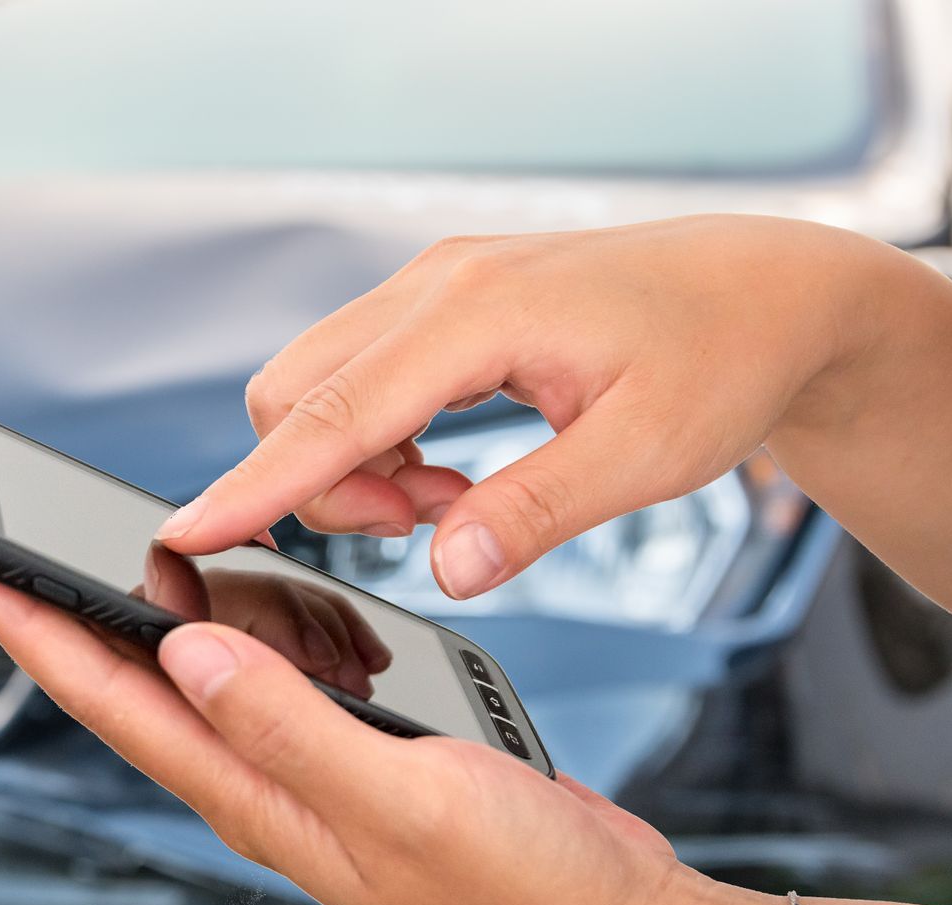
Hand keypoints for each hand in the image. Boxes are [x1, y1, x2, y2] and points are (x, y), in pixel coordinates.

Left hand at [0, 548, 684, 904]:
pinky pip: (273, 673)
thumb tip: (185, 650)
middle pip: (124, 676)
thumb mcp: (400, 798)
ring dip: (164, 606)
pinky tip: (273, 600)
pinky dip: (260, 622)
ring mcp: (298, 767)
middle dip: (52, 604)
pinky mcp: (346, 750)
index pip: (100, 693)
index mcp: (248, 794)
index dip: (16, 624)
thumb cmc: (518, 886)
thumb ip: (288, 725)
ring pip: (199, 667)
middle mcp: (255, 781)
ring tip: (137, 554)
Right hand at [154, 215, 900, 599]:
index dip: (254, 483)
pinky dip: (377, 442)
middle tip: (429, 525)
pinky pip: (358, 380)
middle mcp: (437, 286)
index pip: (333, 412)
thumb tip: (445, 571)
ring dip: (355, 466)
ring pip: (318, 388)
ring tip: (454, 503)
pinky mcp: (439, 304)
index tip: (187, 534)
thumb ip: (537, 513)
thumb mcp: (648, 455)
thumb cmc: (721, 360)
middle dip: (325, 483)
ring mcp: (433, 287)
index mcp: (478, 314)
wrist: (765, 290)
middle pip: (295, 394)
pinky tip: (451, 473)